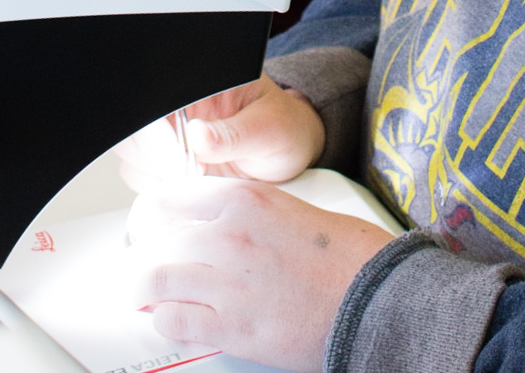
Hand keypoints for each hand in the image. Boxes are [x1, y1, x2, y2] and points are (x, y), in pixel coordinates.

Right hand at [117, 75, 324, 191]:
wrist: (288, 152)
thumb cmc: (284, 128)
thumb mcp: (272, 129)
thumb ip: (236, 133)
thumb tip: (198, 137)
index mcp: (197, 82)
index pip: (155, 98)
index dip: (156, 132)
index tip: (182, 162)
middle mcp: (175, 105)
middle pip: (133, 128)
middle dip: (156, 158)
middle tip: (195, 175)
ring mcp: (167, 133)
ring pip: (132, 154)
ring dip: (159, 176)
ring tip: (201, 178)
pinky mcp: (165, 161)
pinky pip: (142, 176)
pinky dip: (162, 189)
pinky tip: (194, 185)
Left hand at [131, 178, 390, 371]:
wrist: (380, 301)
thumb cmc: (353, 258)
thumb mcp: (299, 211)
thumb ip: (256, 215)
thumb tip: (231, 225)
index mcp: (245, 201)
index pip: (174, 197)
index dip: (158, 213)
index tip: (154, 222)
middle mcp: (228, 236)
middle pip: (161, 239)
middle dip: (151, 253)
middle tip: (150, 263)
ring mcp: (227, 282)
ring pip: (156, 279)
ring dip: (146, 289)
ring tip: (144, 295)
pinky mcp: (233, 327)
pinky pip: (174, 320)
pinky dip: (164, 320)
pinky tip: (168, 319)